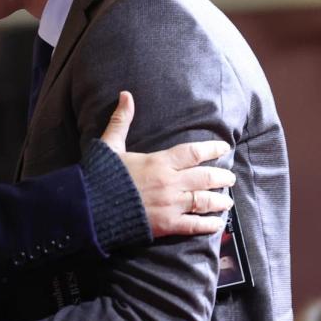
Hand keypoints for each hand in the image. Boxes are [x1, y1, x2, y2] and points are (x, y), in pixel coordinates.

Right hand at [100, 91, 235, 237]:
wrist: (90, 207)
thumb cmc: (100, 175)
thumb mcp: (110, 144)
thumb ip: (121, 120)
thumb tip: (126, 95)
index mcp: (159, 161)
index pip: (193, 152)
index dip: (211, 149)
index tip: (223, 148)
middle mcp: (170, 182)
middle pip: (205, 177)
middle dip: (221, 178)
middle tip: (229, 178)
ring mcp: (170, 205)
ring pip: (204, 201)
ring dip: (219, 201)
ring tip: (227, 202)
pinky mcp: (166, 225)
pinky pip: (194, 225)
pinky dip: (208, 225)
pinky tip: (217, 224)